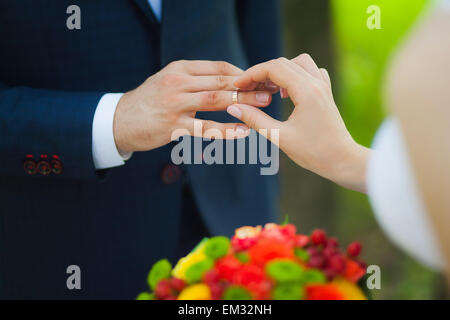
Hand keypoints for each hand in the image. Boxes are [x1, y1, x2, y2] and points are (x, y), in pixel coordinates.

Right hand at [113, 60, 272, 151]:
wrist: (119, 120)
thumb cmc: (150, 101)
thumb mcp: (169, 81)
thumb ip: (194, 79)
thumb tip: (228, 80)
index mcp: (180, 68)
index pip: (218, 67)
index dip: (243, 73)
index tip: (260, 79)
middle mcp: (178, 82)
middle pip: (221, 81)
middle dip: (249, 85)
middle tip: (271, 89)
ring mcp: (174, 103)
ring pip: (216, 100)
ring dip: (243, 101)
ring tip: (264, 104)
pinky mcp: (172, 126)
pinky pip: (205, 128)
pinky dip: (226, 129)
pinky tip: (243, 131)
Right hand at [227, 54, 368, 192]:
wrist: (342, 160)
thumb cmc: (314, 152)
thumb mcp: (280, 137)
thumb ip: (255, 120)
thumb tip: (233, 107)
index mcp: (306, 91)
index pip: (273, 68)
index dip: (251, 74)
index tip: (237, 85)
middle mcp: (316, 83)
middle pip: (283, 62)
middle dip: (261, 72)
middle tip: (247, 88)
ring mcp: (323, 86)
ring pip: (298, 62)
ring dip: (280, 70)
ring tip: (268, 89)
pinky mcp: (326, 93)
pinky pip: (311, 71)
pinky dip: (295, 74)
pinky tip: (287, 92)